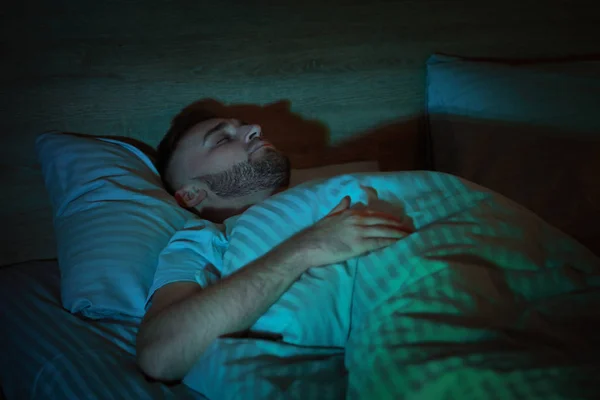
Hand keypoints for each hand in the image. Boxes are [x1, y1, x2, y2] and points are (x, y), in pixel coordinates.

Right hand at [281, 186, 413, 268]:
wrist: (308, 245)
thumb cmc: (317, 233)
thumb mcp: (329, 216)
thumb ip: (340, 207)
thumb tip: (348, 197)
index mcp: (351, 213)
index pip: (375, 212)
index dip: (389, 216)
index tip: (400, 218)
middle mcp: (357, 220)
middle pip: (383, 221)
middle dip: (398, 225)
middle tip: (410, 228)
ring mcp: (359, 232)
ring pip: (384, 231)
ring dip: (398, 234)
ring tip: (409, 236)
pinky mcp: (359, 245)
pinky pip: (379, 242)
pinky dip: (390, 242)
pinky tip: (399, 243)